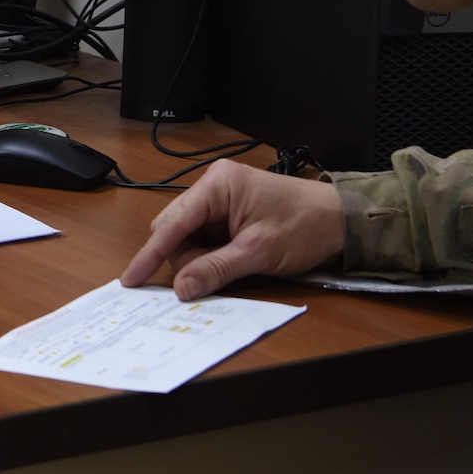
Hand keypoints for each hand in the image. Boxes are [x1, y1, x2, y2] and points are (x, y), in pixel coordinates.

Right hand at [120, 160, 344, 299]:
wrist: (340, 219)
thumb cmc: (305, 226)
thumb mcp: (258, 253)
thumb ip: (216, 269)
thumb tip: (181, 288)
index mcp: (218, 185)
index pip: (172, 223)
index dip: (151, 253)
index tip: (132, 278)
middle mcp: (213, 186)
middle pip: (174, 228)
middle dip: (182, 258)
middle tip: (206, 278)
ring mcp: (221, 198)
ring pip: (187, 235)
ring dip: (198, 258)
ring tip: (233, 265)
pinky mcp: (229, 211)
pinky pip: (203, 236)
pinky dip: (209, 255)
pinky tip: (228, 262)